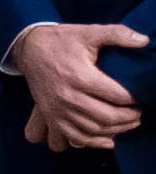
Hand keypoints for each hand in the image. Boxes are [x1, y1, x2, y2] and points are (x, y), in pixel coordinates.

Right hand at [25, 18, 144, 154]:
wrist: (29, 49)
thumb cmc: (62, 40)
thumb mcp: (89, 32)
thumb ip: (118, 34)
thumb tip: (145, 40)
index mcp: (80, 76)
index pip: (118, 96)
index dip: (136, 98)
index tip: (143, 95)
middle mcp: (68, 96)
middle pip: (108, 117)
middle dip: (130, 117)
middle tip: (140, 112)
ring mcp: (57, 109)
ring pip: (94, 129)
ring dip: (117, 130)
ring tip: (130, 122)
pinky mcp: (51, 116)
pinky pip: (75, 137)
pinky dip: (94, 142)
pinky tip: (110, 139)